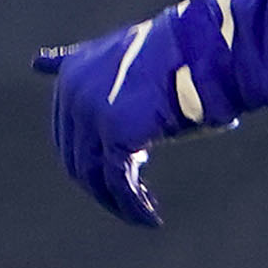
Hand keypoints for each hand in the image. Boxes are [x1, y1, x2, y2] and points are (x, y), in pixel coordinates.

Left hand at [32, 0, 246, 226]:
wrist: (201, 48)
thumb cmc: (179, 56)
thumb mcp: (133, 64)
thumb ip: (106, 85)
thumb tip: (70, 90)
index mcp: (72, 73)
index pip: (67, 133)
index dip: (90, 160)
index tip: (111, 178)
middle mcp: (73, 93)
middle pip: (76, 159)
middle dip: (101, 185)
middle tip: (130, 201)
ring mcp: (90, 113)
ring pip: (94, 175)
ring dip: (117, 202)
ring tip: (141, 214)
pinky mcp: (115, 134)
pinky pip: (120, 182)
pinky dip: (133, 206)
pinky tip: (150, 219)